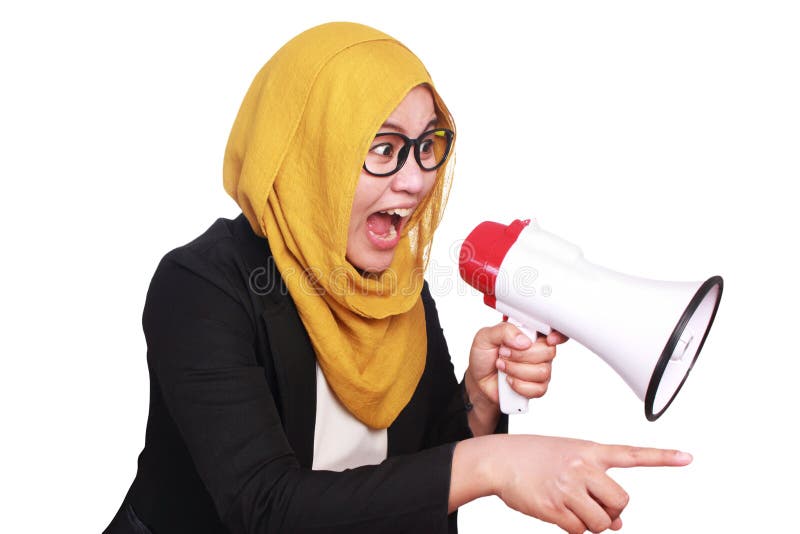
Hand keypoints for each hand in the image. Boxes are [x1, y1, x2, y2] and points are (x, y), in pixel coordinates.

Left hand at [467, 322, 568, 405]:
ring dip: (517, 370)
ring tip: (502, 366)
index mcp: (529, 333)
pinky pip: (538, 389)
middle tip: (503, 353)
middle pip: (548, 352)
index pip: (554, 331)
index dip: (557, 335)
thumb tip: (523, 340)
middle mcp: (538, 350)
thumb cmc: (484, 356)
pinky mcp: (536, 387)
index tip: (548, 339)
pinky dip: (519, 385)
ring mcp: (540, 369)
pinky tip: (508, 380)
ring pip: (542, 371)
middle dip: (521, 355)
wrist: (478, 379)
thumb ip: (503, 331)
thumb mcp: (485, 336)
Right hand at [486, 435, 692, 532]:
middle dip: (612, 510)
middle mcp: (582, 467)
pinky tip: (557, 510)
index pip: (632, 454)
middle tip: (594, 505)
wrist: (500, 459)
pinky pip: (578, 530)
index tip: (688, 457)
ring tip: (573, 507)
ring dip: (593, 523)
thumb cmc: (536, 457)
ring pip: (602, 522)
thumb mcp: (569, 460)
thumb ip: (596, 484)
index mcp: (589, 450)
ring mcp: (568, 487)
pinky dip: (572, 527)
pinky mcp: (553, 507)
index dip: (662, 457)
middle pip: (621, 502)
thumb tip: (618, 525)